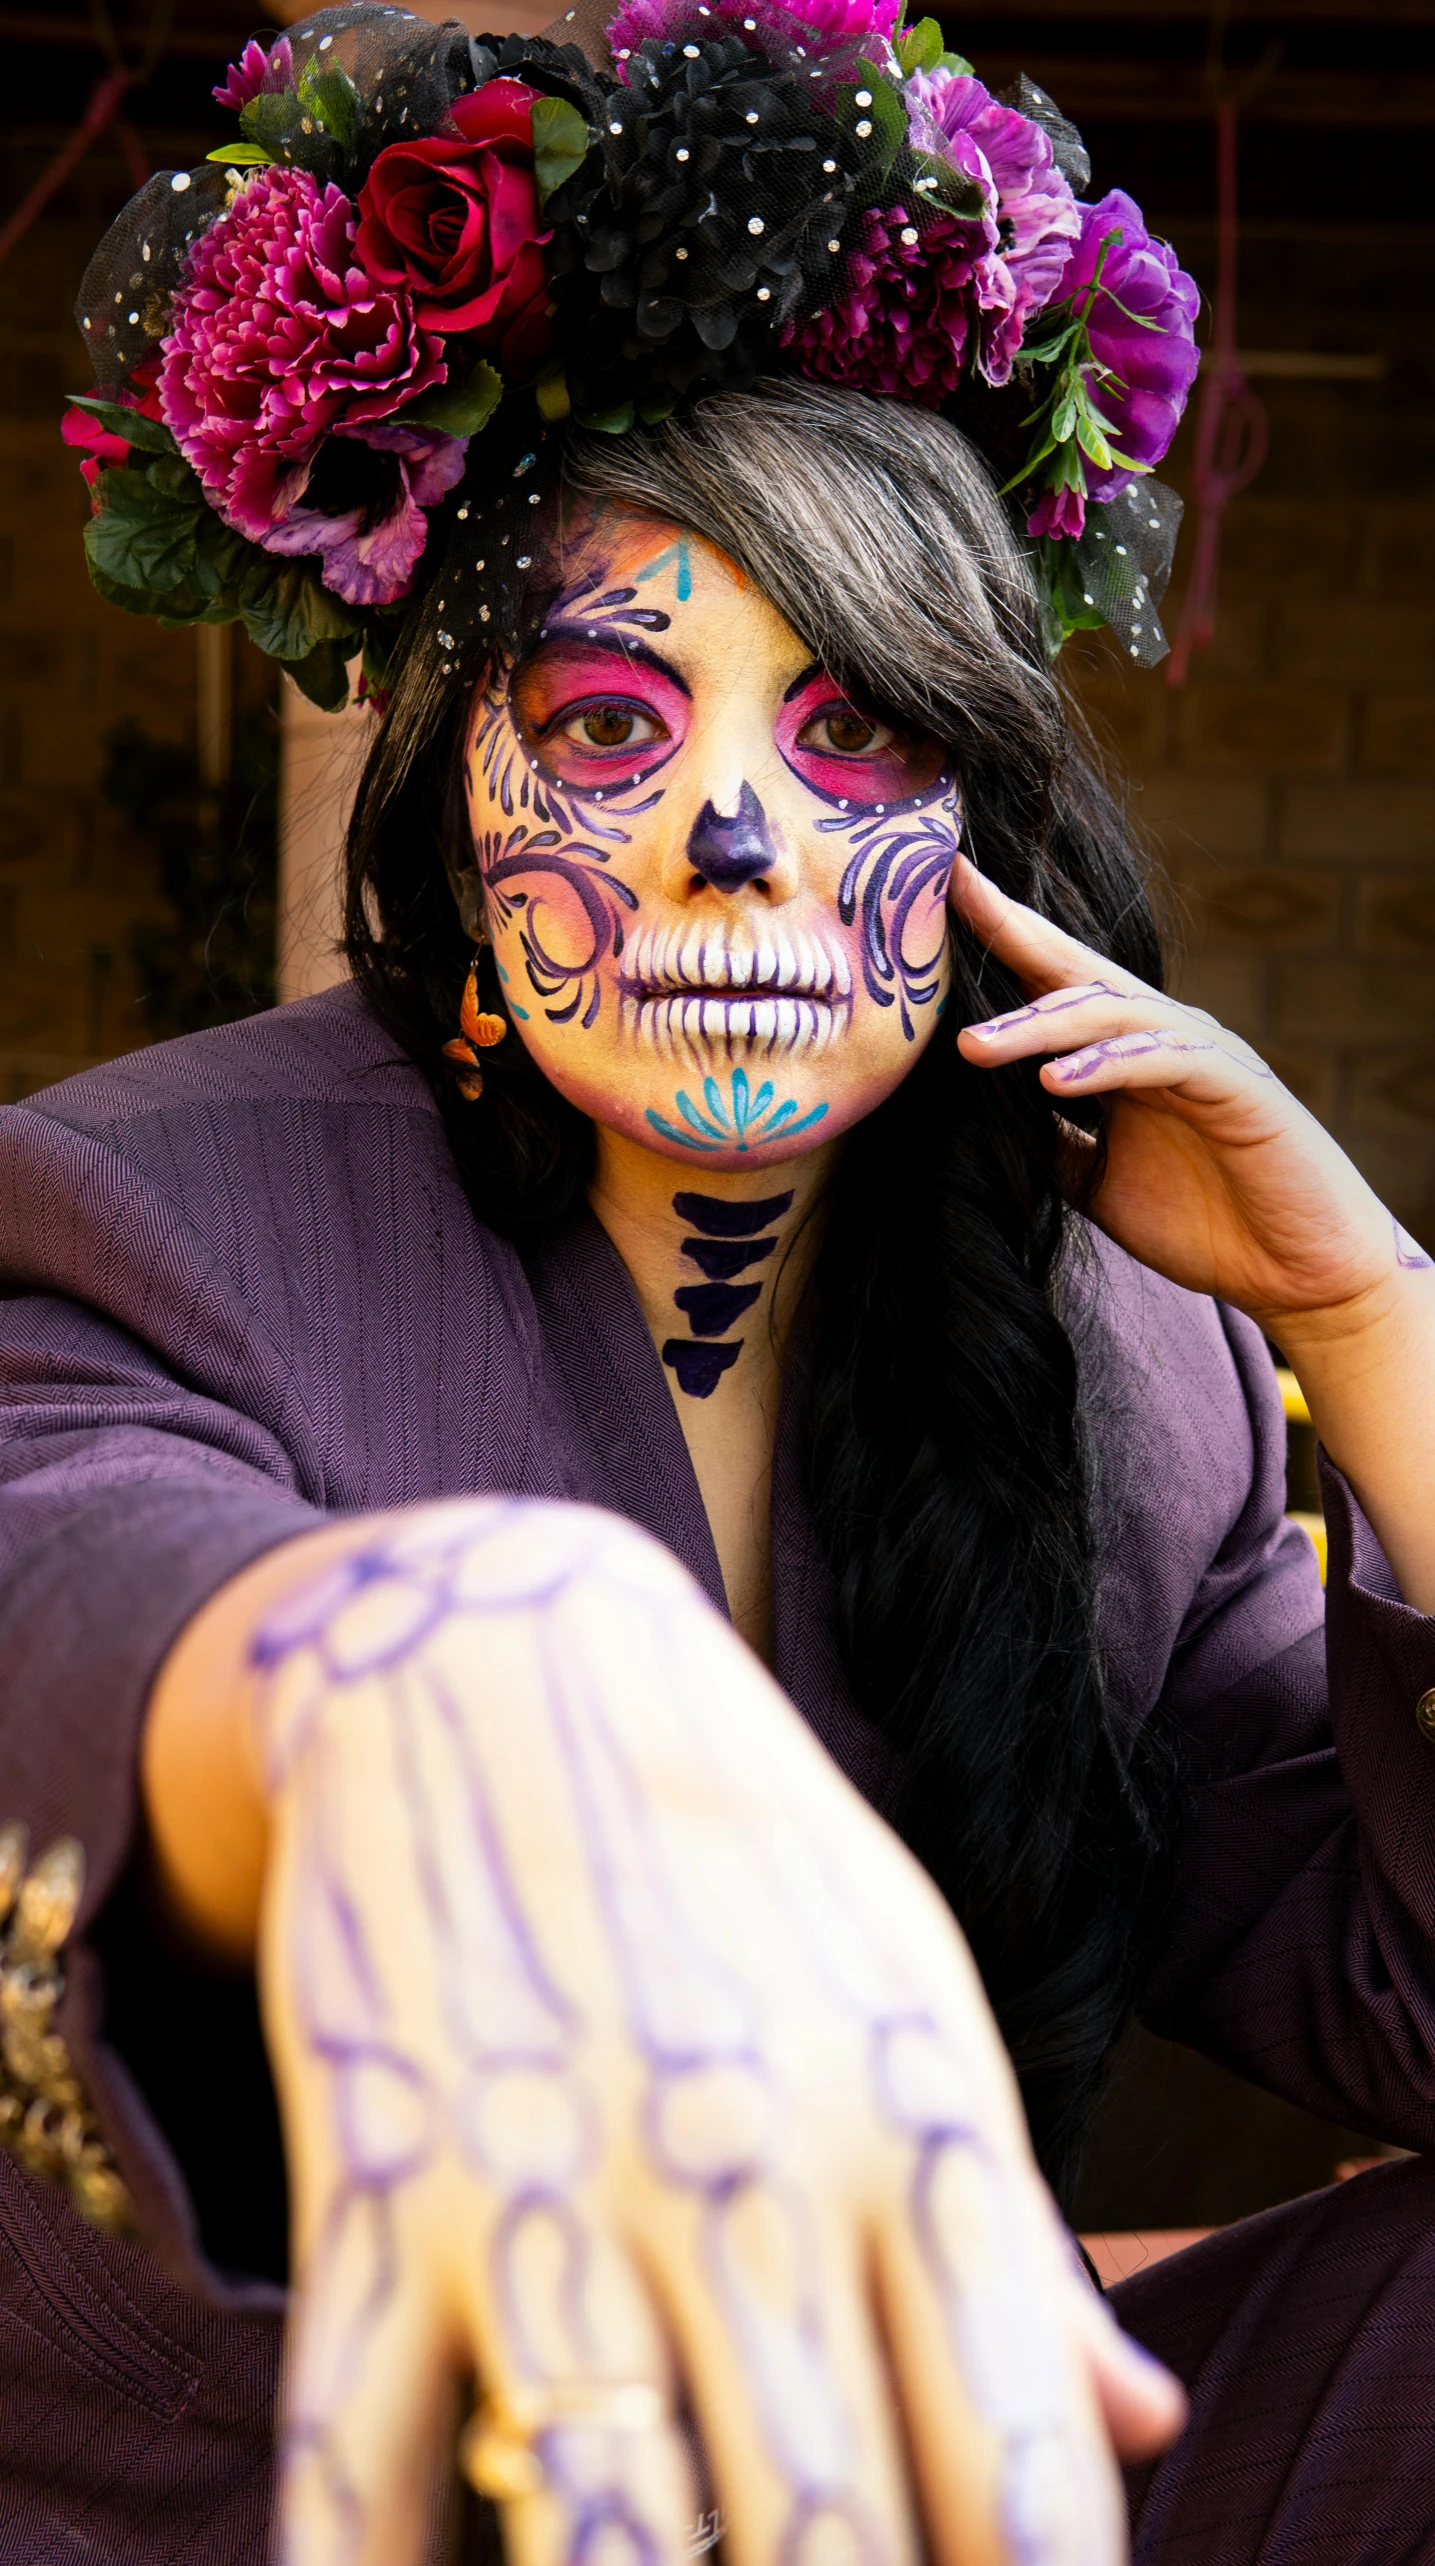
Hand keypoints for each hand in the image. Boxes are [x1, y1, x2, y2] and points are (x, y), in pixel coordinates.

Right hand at [148, 1496, 1182, 2565]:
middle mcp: (740, 2170)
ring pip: (596, 2529)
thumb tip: (1144, 2432)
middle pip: (825, 2536)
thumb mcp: (907, 2006)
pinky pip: (355, 2453)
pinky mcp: (374, 2175)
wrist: (497, 1657)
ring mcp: (547, 2175)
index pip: (1018, 2473)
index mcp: (909, 2131)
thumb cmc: (741, 1865)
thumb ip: (1013, 2237)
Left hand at [950, 852, 1407, 1340]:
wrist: (1293, 1274)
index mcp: (1123, 1052)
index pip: (1051, 982)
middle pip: (1076, 972)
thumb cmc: (1201, 1223)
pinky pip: (1164, 1060)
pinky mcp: (1238, 1086)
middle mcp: (1160, 1036)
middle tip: (949, 898)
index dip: (999, 937)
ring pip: (1112, 1013)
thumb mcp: (1093, 1180)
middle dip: (1013, 931)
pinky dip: (1108, 1065)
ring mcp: (1202, 1054)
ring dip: (1040, 1026)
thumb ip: (1044, 1140)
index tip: (935, 893)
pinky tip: (1056, 1081)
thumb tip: (967, 1122)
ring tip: (975, 1047)